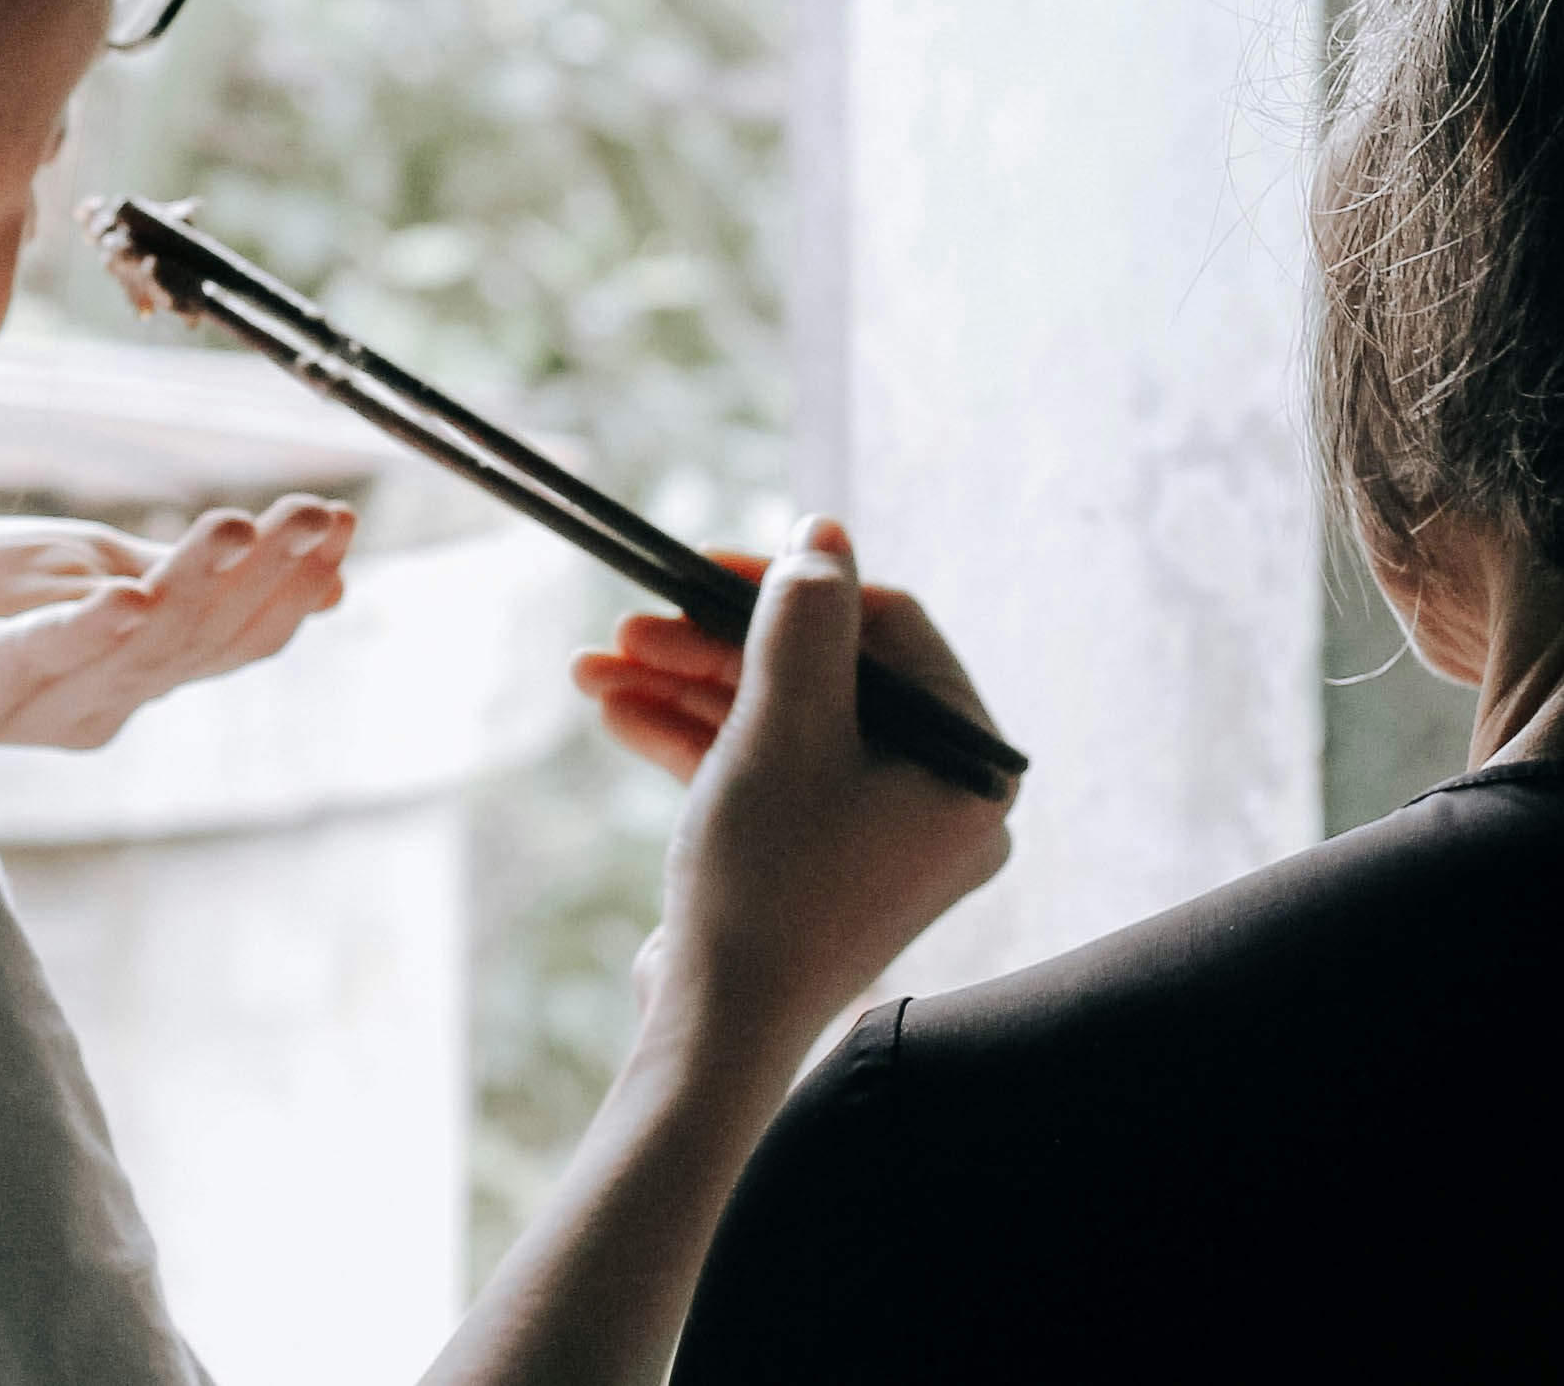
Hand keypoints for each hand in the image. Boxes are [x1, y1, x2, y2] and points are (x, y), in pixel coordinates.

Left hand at [0, 500, 353, 748]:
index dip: (291, 588)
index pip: (234, 637)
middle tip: (319, 519)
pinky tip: (131, 597)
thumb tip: (331, 576)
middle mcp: (100, 701)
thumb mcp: (93, 569)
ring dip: (198, 585)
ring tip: (245, 527)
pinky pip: (38, 658)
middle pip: (202, 642)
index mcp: (134, 671)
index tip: (340, 527)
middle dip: (267, 578)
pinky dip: (88, 630)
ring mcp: (38, 700)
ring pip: (138, 646)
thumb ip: (192, 577)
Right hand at [578, 520, 1014, 1071]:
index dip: (792, 589)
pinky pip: (765, 773)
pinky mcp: (816, 859)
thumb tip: (823, 533)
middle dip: (715, 647)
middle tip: (633, 623)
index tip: (705, 569)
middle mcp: (936, 799)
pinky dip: (695, 741)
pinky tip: (616, 711)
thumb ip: (806, 618)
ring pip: (780, 721)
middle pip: (824, 675)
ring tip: (596, 665)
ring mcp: (875, 832)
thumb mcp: (784, 722)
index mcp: (967, 768)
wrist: (714, 1030)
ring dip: (686, 688)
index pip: (890, 631)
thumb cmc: (768, 879)